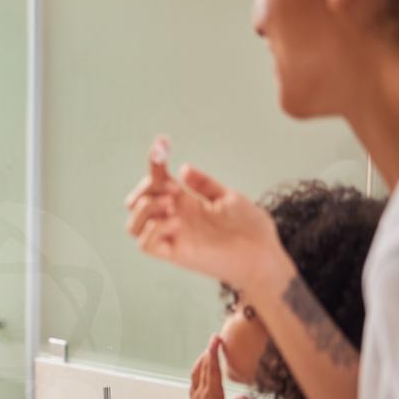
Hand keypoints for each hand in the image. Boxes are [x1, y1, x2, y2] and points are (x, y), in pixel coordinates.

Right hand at [125, 137, 282, 291]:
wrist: (265, 256)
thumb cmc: (251, 230)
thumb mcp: (228, 197)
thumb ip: (204, 184)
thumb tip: (183, 168)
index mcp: (186, 204)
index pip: (158, 181)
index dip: (156, 161)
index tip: (162, 143)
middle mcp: (175, 220)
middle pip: (136, 202)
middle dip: (146, 187)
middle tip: (174, 188)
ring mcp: (174, 237)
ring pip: (133, 225)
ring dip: (145, 208)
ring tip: (171, 203)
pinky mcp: (177, 254)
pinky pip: (146, 245)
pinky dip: (153, 230)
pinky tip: (175, 222)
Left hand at [190, 335, 247, 398]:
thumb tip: (245, 397)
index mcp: (211, 393)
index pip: (212, 367)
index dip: (214, 352)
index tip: (216, 339)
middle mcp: (201, 392)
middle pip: (204, 366)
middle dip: (209, 350)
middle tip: (215, 339)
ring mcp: (196, 395)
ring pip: (197, 371)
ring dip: (202, 359)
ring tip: (209, 350)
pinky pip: (194, 379)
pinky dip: (197, 370)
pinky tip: (201, 370)